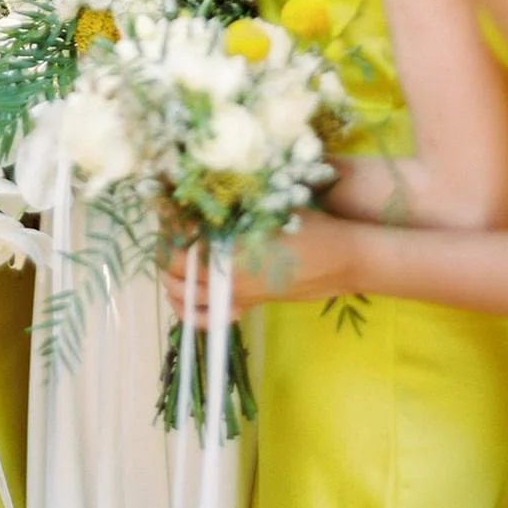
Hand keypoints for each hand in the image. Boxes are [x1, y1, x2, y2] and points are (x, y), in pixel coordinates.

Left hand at [159, 211, 357, 324]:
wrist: (344, 258)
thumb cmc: (309, 226)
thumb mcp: (268, 206)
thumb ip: (231, 204)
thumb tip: (198, 189)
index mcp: (230, 257)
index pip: (178, 244)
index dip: (167, 221)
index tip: (164, 200)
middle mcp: (228, 283)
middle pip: (174, 269)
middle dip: (165, 243)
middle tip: (170, 219)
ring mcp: (238, 298)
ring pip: (184, 297)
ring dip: (172, 273)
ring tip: (176, 248)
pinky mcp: (250, 305)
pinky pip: (208, 317)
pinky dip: (190, 307)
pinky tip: (190, 288)